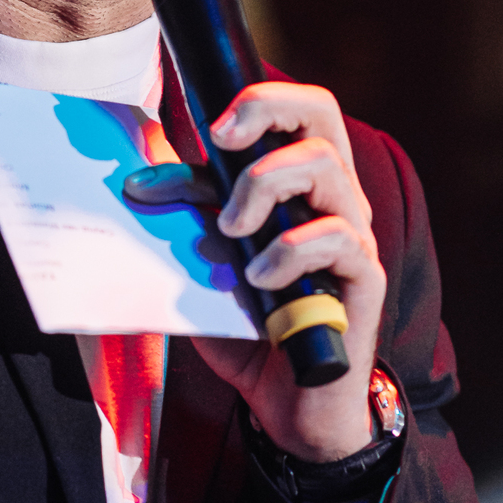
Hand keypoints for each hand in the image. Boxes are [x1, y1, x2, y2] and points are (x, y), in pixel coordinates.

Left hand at [125, 82, 384, 461]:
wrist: (288, 402)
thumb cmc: (250, 324)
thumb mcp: (206, 262)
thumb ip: (187, 218)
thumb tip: (139, 181)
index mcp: (300, 184)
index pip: (298, 109)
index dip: (258, 100)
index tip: (210, 127)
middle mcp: (334, 198)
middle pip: (324, 113)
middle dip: (268, 111)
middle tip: (222, 144)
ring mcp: (354, 235)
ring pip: (326, 167)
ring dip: (266, 187)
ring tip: (231, 229)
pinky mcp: (363, 279)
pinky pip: (337, 238)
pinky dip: (289, 251)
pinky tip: (258, 280)